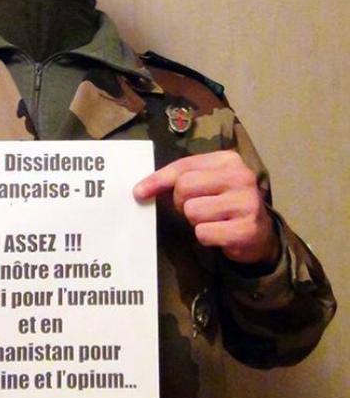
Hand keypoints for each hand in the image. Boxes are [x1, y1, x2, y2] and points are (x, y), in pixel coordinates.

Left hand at [133, 150, 280, 266]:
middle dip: (182, 203)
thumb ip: (177, 180)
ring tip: (213, 220)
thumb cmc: (224, 204)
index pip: (183, 166)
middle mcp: (240, 176)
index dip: (158, 180)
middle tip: (197, 209)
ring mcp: (246, 202)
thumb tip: (140, 190)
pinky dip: (206, 237)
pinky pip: (204, 233)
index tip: (139, 192)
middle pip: (184, 187)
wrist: (259, 232)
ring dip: (196, 221)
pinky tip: (221, 233)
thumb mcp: (206, 183)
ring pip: (193, 211)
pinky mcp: (246, 229)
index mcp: (228, 160)